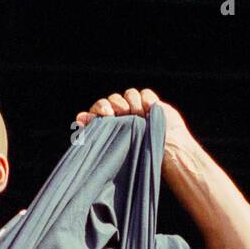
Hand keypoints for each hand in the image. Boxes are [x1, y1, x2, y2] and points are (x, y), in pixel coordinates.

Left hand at [73, 88, 193, 155]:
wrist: (171, 152)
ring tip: (138, 114)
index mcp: (113, 128)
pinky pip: (144, 93)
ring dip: (130, 102)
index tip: (106, 114)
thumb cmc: (144, 155)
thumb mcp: (118, 145)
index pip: (98, 111)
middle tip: (120, 113)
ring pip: (128, 94)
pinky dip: (146, 99)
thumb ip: (99, 131)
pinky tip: (150, 110)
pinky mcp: (152, 105)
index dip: (98, 110)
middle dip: (113, 104)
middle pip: (112, 100)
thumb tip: (78, 119)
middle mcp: (124, 117)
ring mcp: (138, 110)